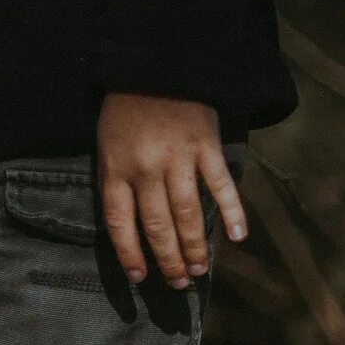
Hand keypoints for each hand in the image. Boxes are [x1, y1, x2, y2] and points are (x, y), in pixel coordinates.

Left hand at [96, 91, 247, 289]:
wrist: (153, 62)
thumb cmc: (125, 108)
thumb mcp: (106, 142)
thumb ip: (117, 180)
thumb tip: (132, 228)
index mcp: (116, 166)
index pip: (119, 222)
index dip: (129, 253)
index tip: (139, 278)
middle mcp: (146, 167)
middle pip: (157, 226)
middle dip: (168, 260)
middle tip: (178, 283)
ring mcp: (178, 156)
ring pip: (188, 214)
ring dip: (195, 247)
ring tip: (199, 269)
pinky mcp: (205, 145)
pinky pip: (221, 185)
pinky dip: (233, 212)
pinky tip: (238, 236)